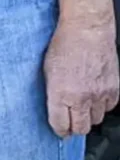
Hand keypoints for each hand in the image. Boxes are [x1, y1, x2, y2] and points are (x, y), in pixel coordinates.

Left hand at [44, 18, 119, 135]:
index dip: (58, 129)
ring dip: (88, 116)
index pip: (61, 125)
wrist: (87, 30)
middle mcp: (82, 97)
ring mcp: (100, 95)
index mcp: (61, 92)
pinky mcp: (114, 90)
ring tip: (80, 105)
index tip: (58, 129)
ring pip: (96, 120)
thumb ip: (51, 91)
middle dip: (74, 128)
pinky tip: (93, 95)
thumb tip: (52, 107)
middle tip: (69, 121)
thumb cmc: (64, 43)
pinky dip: (100, 105)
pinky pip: (108, 108)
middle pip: (80, 128)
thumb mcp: (46, 68)